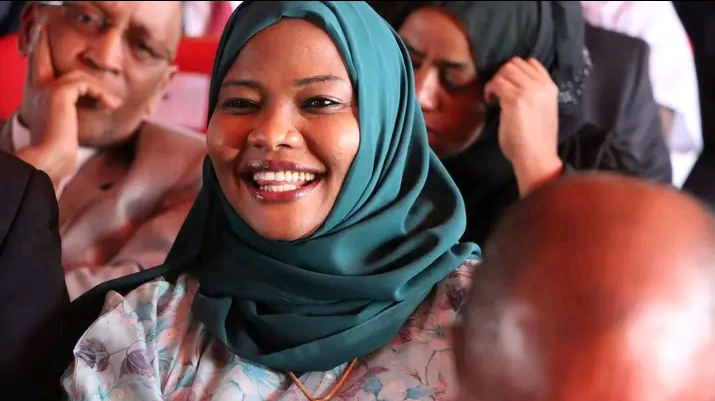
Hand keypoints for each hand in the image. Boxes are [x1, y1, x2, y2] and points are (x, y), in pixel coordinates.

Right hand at [18, 24, 121, 181]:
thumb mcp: (67, 127)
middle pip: (41, 56)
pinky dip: (101, 93)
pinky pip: (84, 83)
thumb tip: (98, 109)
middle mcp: (36, 90)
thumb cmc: (60, 152)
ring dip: (99, 89)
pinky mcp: (58, 92)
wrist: (50, 160)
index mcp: (36, 98)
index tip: (58, 52)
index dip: (45, 57)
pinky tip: (112, 106)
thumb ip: (73, 113)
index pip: (39, 69)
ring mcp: (45, 89)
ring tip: (114, 103)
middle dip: (44, 42)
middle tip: (52, 32)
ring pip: (77, 75)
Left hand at [484, 57, 562, 196]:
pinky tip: (490, 101)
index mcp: (550, 87)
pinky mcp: (514, 99)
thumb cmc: (537, 140)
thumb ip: (534, 94)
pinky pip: (496, 83)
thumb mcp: (542, 109)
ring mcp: (528, 90)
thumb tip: (514, 86)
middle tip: (498, 91)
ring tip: (494, 97)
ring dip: (495, 81)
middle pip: (515, 63)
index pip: (531, 62)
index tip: (508, 83)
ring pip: (504, 70)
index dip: (515, 70)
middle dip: (502, 74)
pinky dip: (489, 90)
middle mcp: (541, 85)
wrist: (536, 156)